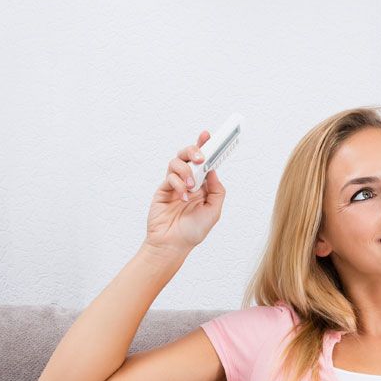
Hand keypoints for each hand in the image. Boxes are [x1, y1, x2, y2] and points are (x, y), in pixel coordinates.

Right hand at [144, 130, 225, 252]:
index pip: (204, 161)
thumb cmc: (192, 231)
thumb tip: (213, 171)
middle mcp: (188, 181)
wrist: (172, 245)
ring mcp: (174, 184)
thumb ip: (216, 190)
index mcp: (203, 185)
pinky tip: (183, 197)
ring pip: (176, 162)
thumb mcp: (214, 211)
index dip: (206, 146)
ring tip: (191, 186)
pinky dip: (178, 184)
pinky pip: (169, 177)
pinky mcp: (163, 189)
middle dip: (194, 150)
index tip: (208, 134)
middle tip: (200, 158)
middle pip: (188, 155)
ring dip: (186, 171)